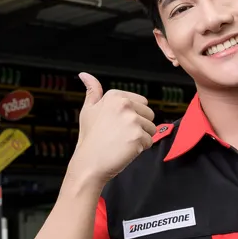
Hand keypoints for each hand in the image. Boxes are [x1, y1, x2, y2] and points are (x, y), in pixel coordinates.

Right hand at [67, 73, 155, 190]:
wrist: (89, 163)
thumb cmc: (89, 139)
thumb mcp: (88, 110)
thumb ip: (92, 91)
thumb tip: (85, 75)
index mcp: (114, 96)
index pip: (142, 102)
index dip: (133, 116)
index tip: (118, 124)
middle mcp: (124, 104)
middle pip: (149, 114)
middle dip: (139, 126)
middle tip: (120, 135)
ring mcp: (132, 120)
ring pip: (151, 128)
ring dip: (141, 137)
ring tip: (122, 142)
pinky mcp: (138, 136)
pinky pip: (150, 141)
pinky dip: (140, 148)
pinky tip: (125, 150)